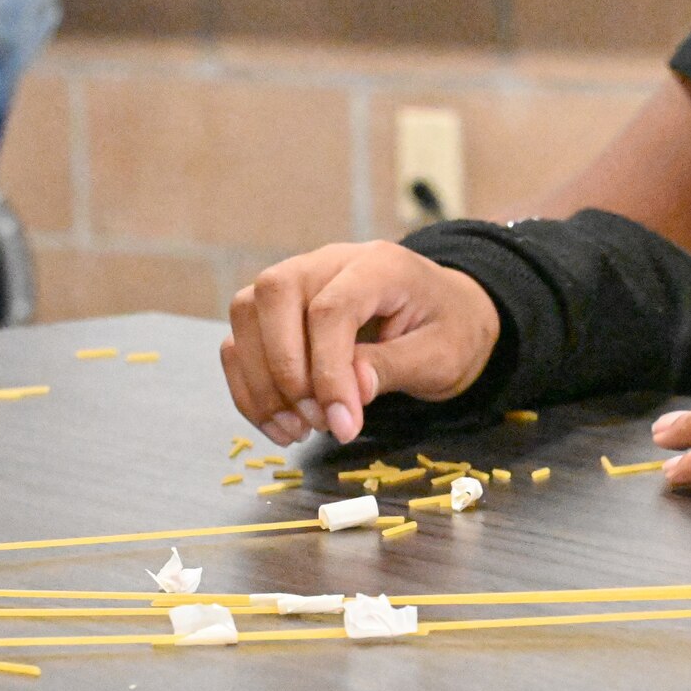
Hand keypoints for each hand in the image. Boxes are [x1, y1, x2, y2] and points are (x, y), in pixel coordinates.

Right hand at [222, 241, 500, 446]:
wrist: (447, 316)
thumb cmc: (448, 331)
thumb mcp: (440, 355)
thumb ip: (393, 367)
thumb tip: (349, 391)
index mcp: (379, 264)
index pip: (331, 308)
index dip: (328, 372)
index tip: (342, 424)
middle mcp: (328, 261)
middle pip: (274, 296)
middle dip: (285, 371)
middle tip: (317, 423)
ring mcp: (298, 279)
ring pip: (246, 314)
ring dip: (260, 382)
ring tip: (298, 430)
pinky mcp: (278, 309)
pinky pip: (242, 340)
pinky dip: (250, 387)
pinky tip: (281, 423)